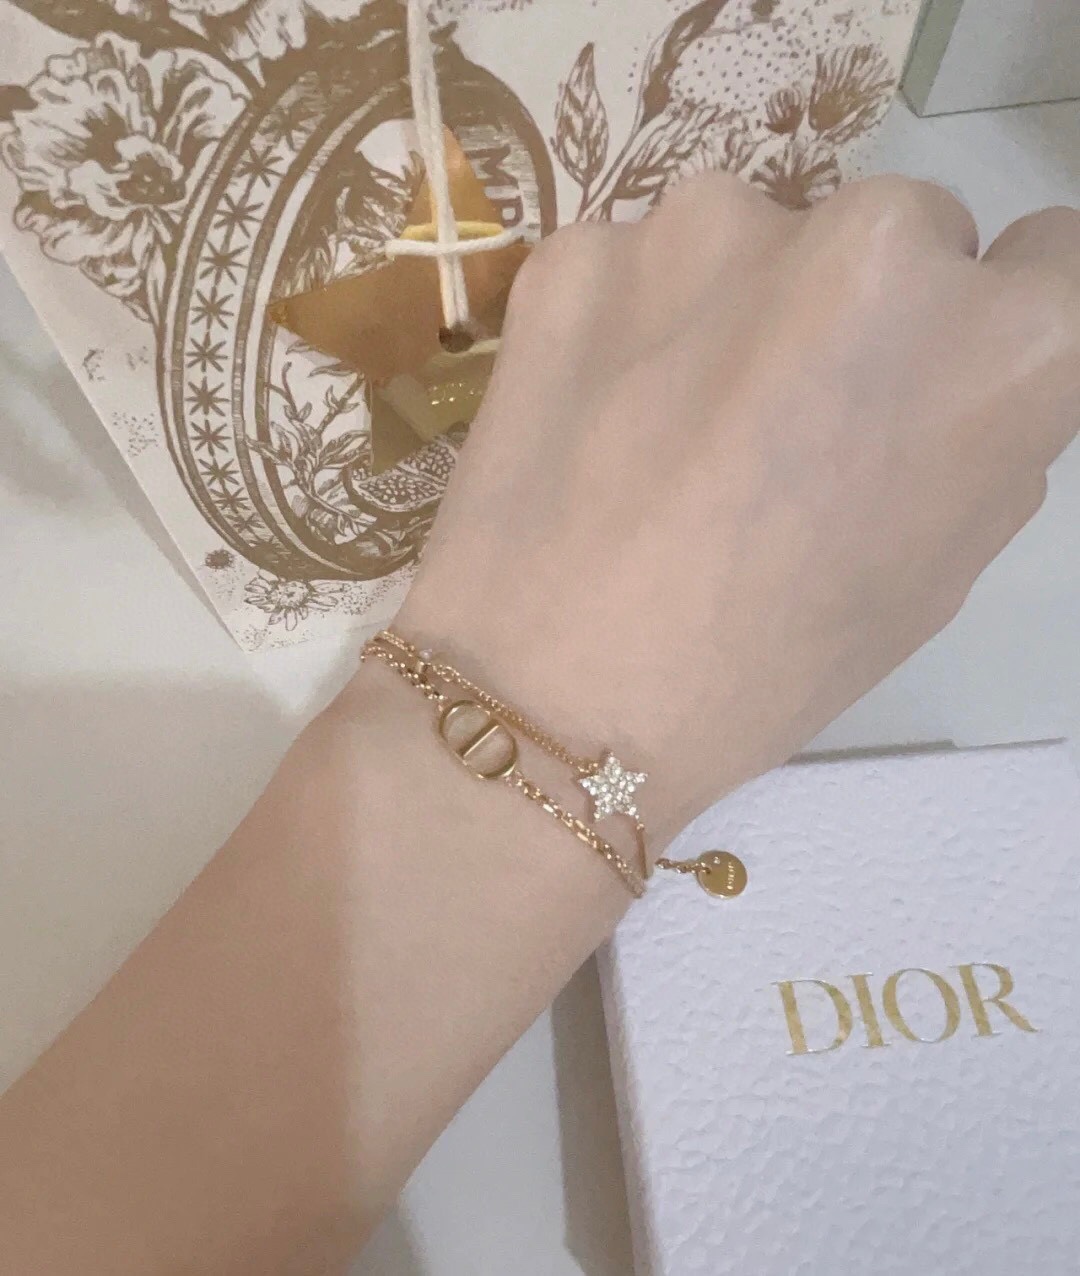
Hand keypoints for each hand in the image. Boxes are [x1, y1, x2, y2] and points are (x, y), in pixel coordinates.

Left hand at [398, 173, 1079, 844]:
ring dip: (738, 304)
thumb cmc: (766, 666)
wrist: (550, 700)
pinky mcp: (584, 245)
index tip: (926, 379)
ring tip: (672, 429)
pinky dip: (630, 321)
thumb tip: (953, 372)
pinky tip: (596, 417)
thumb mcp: (931, 570)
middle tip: (781, 424)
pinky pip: (638, 265)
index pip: (1054, 258)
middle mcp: (874, 241)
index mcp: (998, 340)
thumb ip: (974, 434)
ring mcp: (712, 225)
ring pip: (759, 237)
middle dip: (858, 313)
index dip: (987, 328)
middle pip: (901, 233)